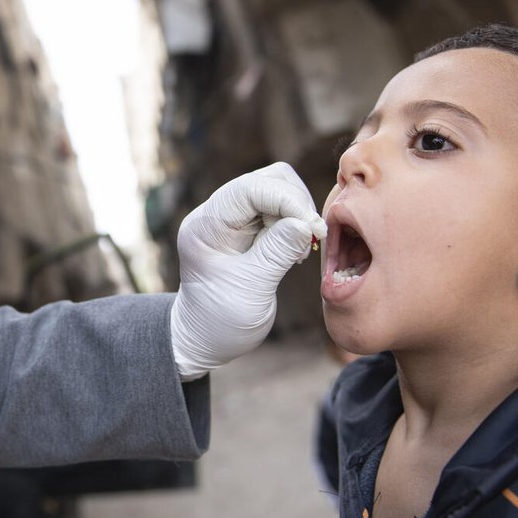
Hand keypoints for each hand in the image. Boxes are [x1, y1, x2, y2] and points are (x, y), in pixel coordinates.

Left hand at [170, 162, 324, 379]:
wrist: (204, 337)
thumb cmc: (220, 319)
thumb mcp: (251, 290)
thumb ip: (276, 253)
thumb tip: (305, 222)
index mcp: (206, 226)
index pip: (249, 189)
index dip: (287, 201)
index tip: (313, 229)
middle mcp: (216, 213)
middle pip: (266, 180)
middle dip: (295, 204)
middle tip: (311, 239)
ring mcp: (231, 218)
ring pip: (276, 189)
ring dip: (297, 212)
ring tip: (300, 248)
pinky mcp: (247, 226)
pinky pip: (279, 208)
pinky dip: (295, 222)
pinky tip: (294, 251)